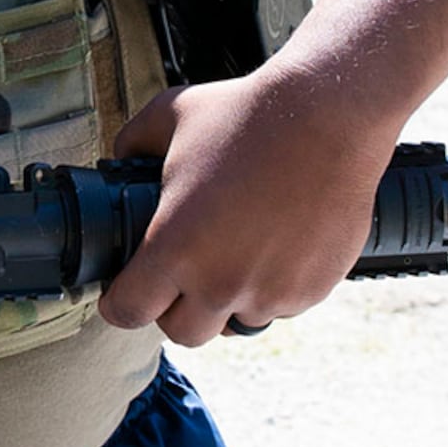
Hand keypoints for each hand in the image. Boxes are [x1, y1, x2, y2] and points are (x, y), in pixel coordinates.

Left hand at [99, 74, 390, 345]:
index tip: (124, 294)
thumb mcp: (168, 115)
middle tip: (181, 278)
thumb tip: (120, 160)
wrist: (328, 116)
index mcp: (174, 246)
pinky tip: (273, 245)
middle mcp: (220, 281)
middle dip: (175, 309)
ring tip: (234, 253)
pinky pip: (279, 307)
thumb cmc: (248, 115)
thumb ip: (132, 144)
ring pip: (234, 321)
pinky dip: (270, 287)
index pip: (129, 310)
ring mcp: (269, 291)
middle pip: (182, 332)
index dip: (119, 303)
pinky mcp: (311, 290)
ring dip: (228, 299)